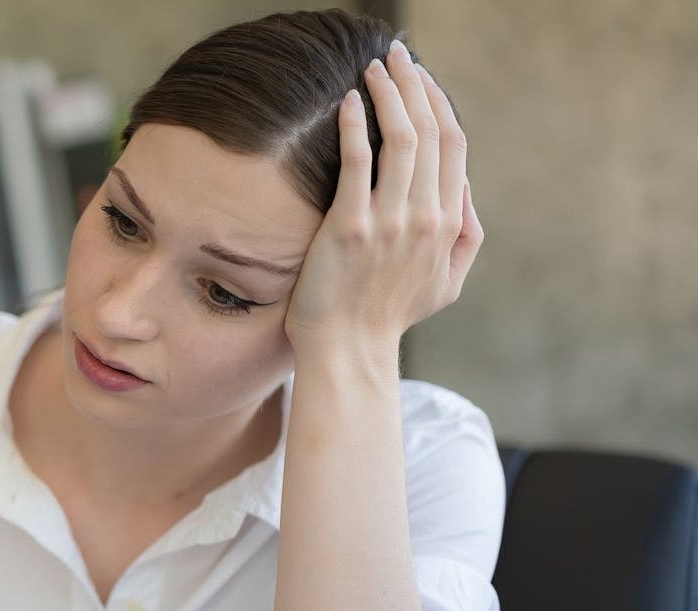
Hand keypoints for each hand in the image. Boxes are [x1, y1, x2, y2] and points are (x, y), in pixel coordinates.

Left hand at [285, 40, 483, 359]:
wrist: (348, 351)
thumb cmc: (388, 317)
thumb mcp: (446, 283)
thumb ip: (466, 236)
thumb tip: (467, 190)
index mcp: (450, 223)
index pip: (452, 146)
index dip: (438, 104)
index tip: (420, 78)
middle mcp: (425, 217)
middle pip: (429, 132)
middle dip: (414, 85)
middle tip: (396, 54)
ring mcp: (389, 221)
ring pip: (400, 139)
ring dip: (388, 94)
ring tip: (373, 67)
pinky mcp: (350, 227)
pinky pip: (358, 163)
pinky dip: (355, 126)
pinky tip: (349, 102)